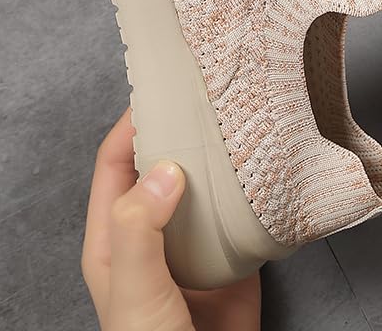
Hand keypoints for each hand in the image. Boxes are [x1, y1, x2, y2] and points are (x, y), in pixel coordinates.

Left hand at [82, 108, 260, 330]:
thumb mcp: (135, 288)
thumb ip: (139, 228)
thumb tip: (166, 168)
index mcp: (116, 235)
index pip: (115, 163)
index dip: (131, 124)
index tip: (160, 92)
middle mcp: (154, 230)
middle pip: (163, 165)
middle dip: (181, 131)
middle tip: (208, 97)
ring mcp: (192, 241)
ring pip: (203, 184)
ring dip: (218, 155)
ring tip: (240, 120)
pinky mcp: (231, 254)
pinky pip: (240, 211)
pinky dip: (251, 187)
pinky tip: (266, 166)